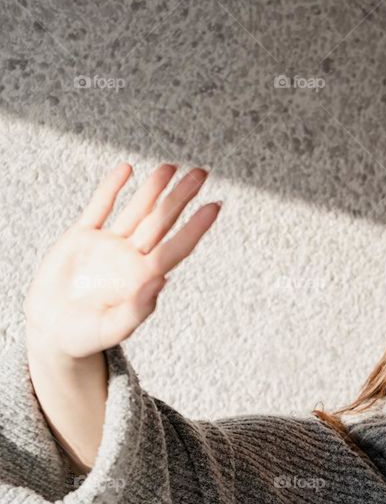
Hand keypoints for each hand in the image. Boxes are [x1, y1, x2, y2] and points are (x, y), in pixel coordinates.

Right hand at [24, 161, 221, 360]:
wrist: (52, 331)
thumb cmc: (85, 337)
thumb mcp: (111, 329)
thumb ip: (136, 310)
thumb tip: (161, 281)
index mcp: (143, 278)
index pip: (176, 247)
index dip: (196, 227)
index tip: (216, 205)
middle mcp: (130, 258)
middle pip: (161, 222)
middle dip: (181, 197)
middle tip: (202, 173)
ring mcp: (107, 245)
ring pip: (135, 210)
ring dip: (153, 188)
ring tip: (171, 166)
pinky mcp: (81, 238)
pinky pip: (99, 207)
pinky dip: (111, 188)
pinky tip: (127, 169)